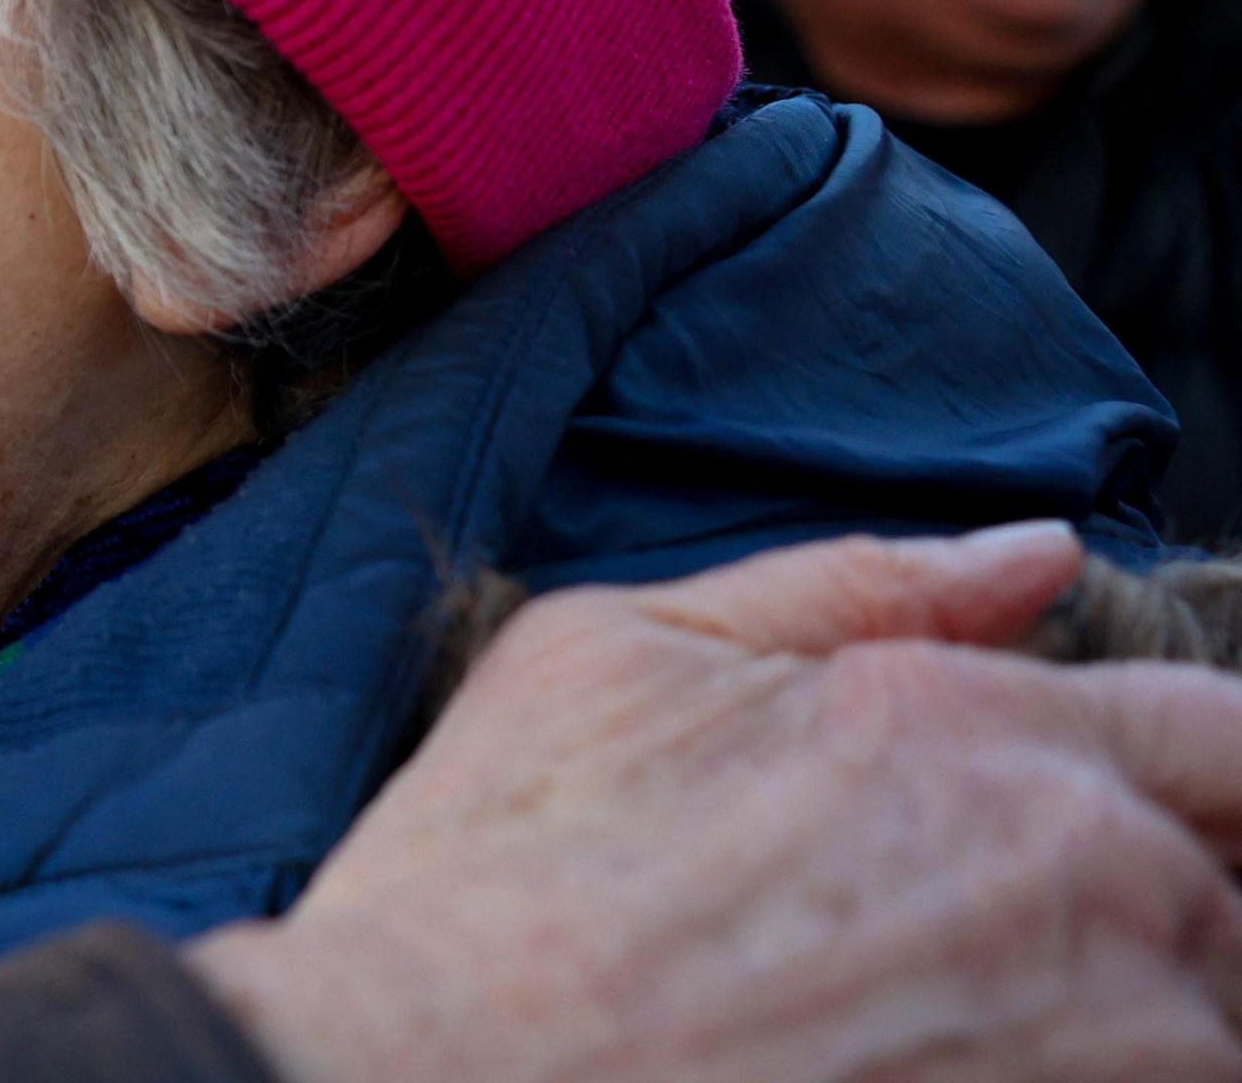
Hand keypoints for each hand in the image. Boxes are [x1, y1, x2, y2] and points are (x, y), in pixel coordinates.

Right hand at [190, 523, 1241, 1082]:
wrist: (420, 1077)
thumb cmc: (496, 880)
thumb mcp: (620, 653)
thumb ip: (851, 587)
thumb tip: (1035, 551)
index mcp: (979, 723)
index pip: (1221, 735)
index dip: (1201, 778)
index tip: (1122, 826)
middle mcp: (1085, 876)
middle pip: (1229, 905)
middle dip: (1151, 918)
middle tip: (979, 949)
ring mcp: (1107, 1046)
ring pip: (1201, 1032)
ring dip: (1118, 1028)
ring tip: (935, 1030)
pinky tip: (920, 1076)